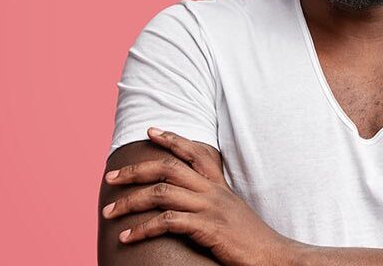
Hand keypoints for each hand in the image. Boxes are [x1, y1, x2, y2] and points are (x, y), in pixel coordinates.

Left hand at [102, 128, 294, 265]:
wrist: (274, 255)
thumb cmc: (250, 239)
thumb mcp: (231, 211)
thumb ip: (212, 202)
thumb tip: (187, 203)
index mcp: (219, 186)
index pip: (194, 152)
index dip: (171, 139)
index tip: (150, 131)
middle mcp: (213, 191)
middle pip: (169, 167)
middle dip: (136, 170)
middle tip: (110, 177)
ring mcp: (210, 208)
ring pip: (162, 193)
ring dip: (130, 201)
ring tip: (108, 211)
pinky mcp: (208, 228)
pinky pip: (168, 222)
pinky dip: (142, 229)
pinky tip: (127, 237)